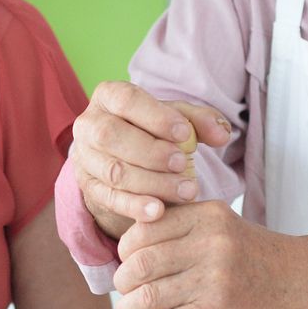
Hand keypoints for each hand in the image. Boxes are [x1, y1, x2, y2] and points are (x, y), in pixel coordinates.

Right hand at [69, 81, 232, 236]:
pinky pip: (108, 198)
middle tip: (183, 164)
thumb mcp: (175, 120)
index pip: (126, 100)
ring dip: (151, 183)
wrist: (125, 159)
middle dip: (150, 152)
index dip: (155, 117)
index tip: (184, 133)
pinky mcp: (88, 187)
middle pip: (111, 136)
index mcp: (108, 96)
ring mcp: (85, 158)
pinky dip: (134, 206)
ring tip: (186, 191)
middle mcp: (89, 124)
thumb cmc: (153, 131)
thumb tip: (222, 134)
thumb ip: (201, 122)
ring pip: (113, 171)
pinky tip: (158, 212)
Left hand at [111, 201, 291, 308]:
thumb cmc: (255, 257)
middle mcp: (209, 242)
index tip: (129, 263)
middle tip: (128, 292)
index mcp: (205, 215)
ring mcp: (214, 277)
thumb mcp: (220, 226)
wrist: (302, 281)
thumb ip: (181, 230)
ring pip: (147, 297)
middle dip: (123, 283)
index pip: (143, 230)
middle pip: (139, 264)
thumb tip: (128, 252)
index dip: (126, 251)